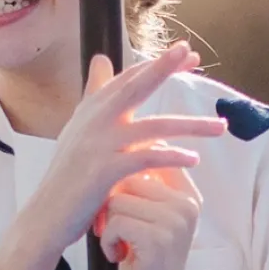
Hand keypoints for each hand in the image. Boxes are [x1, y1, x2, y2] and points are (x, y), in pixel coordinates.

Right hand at [0, 41, 224, 269]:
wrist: (48, 216)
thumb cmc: (68, 177)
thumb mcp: (79, 130)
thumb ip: (93, 95)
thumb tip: (102, 58)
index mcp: (92, 110)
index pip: (128, 77)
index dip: (157, 63)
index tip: (186, 54)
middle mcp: (95, 120)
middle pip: (136, 86)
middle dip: (165, 67)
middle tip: (191, 54)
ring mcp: (99, 144)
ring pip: (154, 127)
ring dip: (191, 126)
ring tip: (220, 127)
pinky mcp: (105, 170)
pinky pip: (146, 159)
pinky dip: (172, 158)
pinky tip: (193, 159)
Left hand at [99, 167, 203, 269]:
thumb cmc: (142, 261)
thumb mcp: (147, 218)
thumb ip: (143, 185)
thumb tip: (123, 146)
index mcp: (187, 195)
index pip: (150, 158)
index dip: (124, 179)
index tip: (125, 210)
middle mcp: (187, 204)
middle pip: (127, 177)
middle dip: (112, 205)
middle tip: (118, 232)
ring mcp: (176, 222)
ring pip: (118, 199)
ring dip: (108, 225)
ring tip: (122, 245)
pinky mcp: (159, 240)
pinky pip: (116, 221)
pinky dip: (108, 240)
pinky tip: (119, 256)